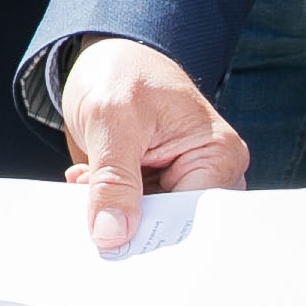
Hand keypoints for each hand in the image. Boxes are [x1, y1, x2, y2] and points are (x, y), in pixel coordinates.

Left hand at [56, 36, 247, 251]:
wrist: (105, 60)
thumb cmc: (121, 74)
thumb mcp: (112, 120)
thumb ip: (113, 179)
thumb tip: (113, 234)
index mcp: (219, 153)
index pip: (194, 216)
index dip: (155, 232)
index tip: (116, 244)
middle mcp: (209, 174)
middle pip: (174, 226)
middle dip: (128, 223)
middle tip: (89, 213)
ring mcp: (182, 184)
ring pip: (147, 224)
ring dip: (110, 211)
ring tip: (87, 180)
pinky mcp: (156, 190)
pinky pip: (131, 216)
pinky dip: (104, 204)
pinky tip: (86, 180)